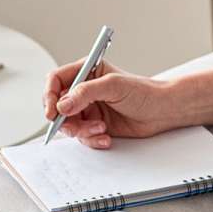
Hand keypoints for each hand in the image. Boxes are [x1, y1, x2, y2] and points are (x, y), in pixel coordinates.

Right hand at [42, 60, 176, 148]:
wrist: (162, 111)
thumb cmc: (144, 92)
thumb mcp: (113, 86)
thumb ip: (86, 93)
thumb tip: (62, 105)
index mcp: (86, 72)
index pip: (56, 80)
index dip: (49, 95)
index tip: (52, 111)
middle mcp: (84, 90)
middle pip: (57, 106)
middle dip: (65, 119)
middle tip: (75, 126)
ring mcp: (89, 109)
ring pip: (69, 124)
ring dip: (82, 131)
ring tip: (101, 129)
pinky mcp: (95, 125)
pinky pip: (82, 136)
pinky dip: (91, 139)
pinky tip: (106, 138)